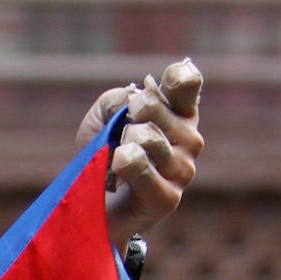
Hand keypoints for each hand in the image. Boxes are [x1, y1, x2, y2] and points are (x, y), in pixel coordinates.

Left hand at [74, 59, 203, 249]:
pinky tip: (117, 168)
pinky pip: (141, 167)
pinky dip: (122, 164)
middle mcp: (190, 140)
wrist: (90, 203)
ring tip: (118, 159)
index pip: (186, 84)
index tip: (157, 83)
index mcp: (179, 114)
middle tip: (120, 138)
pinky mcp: (168, 198)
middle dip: (124, 118)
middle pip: (153, 106)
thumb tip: (134, 100)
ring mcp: (182, 170)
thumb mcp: (104, 116)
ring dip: (120, 144)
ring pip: (146, 137)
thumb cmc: (102, 154)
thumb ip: (119, 99)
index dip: (175, 77)